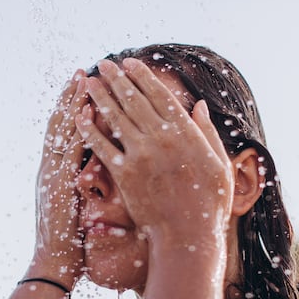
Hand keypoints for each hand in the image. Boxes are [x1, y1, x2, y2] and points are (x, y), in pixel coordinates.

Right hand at [33, 70, 87, 286]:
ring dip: (72, 104)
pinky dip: (76, 128)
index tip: (84, 88)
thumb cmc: (72, 243)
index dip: (72, 110)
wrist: (55, 264)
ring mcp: (51, 174)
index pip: (63, 135)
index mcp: (55, 174)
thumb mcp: (78, 209)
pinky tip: (87, 110)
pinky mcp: (57, 184)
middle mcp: (50, 169)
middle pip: (59, 125)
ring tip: (84, 79)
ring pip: (61, 131)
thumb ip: (84, 188)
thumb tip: (97, 176)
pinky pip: (67, 150)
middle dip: (70, 97)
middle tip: (83, 72)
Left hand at [75, 58, 233, 245]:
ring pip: (115, 118)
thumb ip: (207, 132)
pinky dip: (90, 130)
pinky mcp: (125, 175)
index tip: (131, 63)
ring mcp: (141, 156)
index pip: (160, 95)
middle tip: (103, 65)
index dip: (143, 76)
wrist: (188, 236)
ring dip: (99, 97)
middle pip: (133, 100)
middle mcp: (161, 139)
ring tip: (88, 82)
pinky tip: (80, 116)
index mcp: (186, 133)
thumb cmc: (209, 203)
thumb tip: (198, 105)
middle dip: (116, 79)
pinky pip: (103, 146)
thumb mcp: (219, 163)